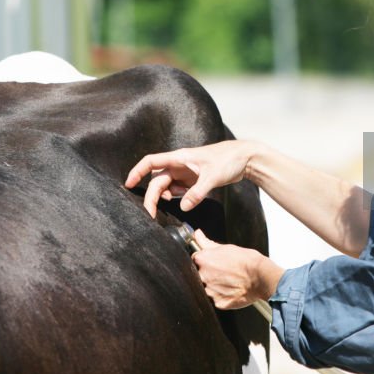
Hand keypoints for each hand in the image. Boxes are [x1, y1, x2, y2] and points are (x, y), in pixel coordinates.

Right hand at [125, 140, 254, 216]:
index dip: (137, 171)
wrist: (245, 158)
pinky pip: (178, 190)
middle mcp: (179, 164)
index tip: (128, 184)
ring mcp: (185, 172)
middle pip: (157, 180)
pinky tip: (183, 202)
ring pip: (166, 186)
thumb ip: (197, 193)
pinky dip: (176, 197)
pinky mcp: (192, 180)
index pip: (151, 162)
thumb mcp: (212, 177)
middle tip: (150, 215)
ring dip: (164, 198)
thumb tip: (183, 207)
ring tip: (166, 208)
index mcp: (179, 158)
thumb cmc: (228, 160)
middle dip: (151, 197)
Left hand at [191, 230, 281, 308]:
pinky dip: (223, 295)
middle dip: (210, 273)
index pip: (196, 259)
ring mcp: (210, 291)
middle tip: (224, 272)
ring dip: (216, 285)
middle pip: (200, 275)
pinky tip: (232, 289)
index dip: (205, 260)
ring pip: (208, 288)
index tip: (213, 262)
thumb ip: (206, 242)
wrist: (260, 277)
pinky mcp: (218, 302)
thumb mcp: (226, 247)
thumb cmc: (246, 261)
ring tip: (230, 281)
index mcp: (203, 260)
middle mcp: (204, 276)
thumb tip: (197, 234)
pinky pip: (217, 299)